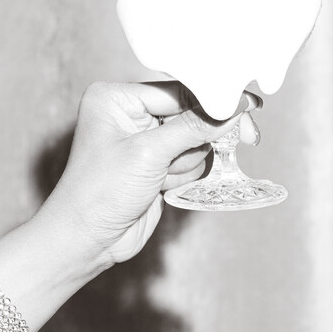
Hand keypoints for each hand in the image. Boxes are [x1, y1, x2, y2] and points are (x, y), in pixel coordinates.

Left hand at [40, 81, 261, 274]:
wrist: (86, 241)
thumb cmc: (99, 193)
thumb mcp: (149, 153)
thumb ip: (194, 127)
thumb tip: (233, 106)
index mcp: (117, 98)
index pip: (177, 90)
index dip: (211, 101)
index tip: (246, 104)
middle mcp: (129, 114)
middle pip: (189, 113)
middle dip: (200, 136)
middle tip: (245, 136)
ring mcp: (143, 140)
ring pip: (194, 139)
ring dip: (186, 161)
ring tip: (161, 177)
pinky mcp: (155, 163)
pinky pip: (189, 159)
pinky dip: (183, 174)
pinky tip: (161, 187)